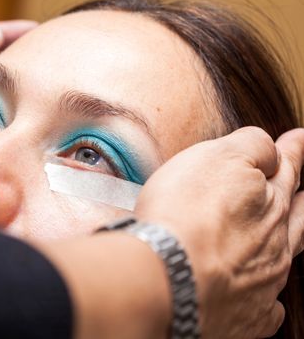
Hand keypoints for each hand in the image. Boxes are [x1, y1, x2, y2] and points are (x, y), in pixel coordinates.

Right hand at [134, 127, 303, 337]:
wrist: (167, 277)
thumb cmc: (184, 214)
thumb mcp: (217, 157)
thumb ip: (250, 145)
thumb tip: (270, 148)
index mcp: (269, 202)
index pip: (286, 168)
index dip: (292, 151)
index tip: (299, 138)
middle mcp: (274, 243)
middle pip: (295, 215)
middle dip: (299, 197)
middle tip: (302, 186)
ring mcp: (264, 282)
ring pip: (284, 257)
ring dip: (285, 241)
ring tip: (288, 233)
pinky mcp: (248, 318)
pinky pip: (269, 306)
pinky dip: (268, 297)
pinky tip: (263, 294)